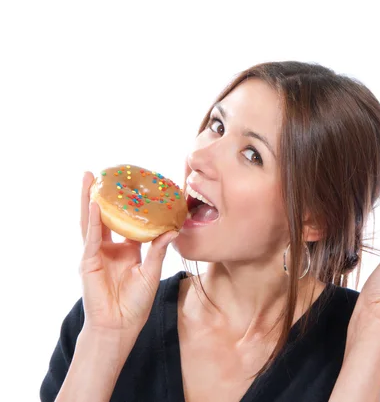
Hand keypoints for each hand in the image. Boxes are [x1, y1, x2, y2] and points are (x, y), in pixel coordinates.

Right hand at [78, 172, 177, 336]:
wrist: (120, 326)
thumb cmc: (136, 303)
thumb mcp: (151, 272)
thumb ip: (158, 250)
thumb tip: (172, 229)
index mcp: (127, 249)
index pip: (126, 221)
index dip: (128, 205)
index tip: (132, 185)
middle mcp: (109, 248)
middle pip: (105, 216)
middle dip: (102, 195)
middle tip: (102, 172)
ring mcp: (96, 254)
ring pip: (92, 222)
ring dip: (88, 200)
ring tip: (88, 178)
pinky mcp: (88, 263)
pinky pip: (92, 238)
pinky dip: (93, 222)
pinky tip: (94, 205)